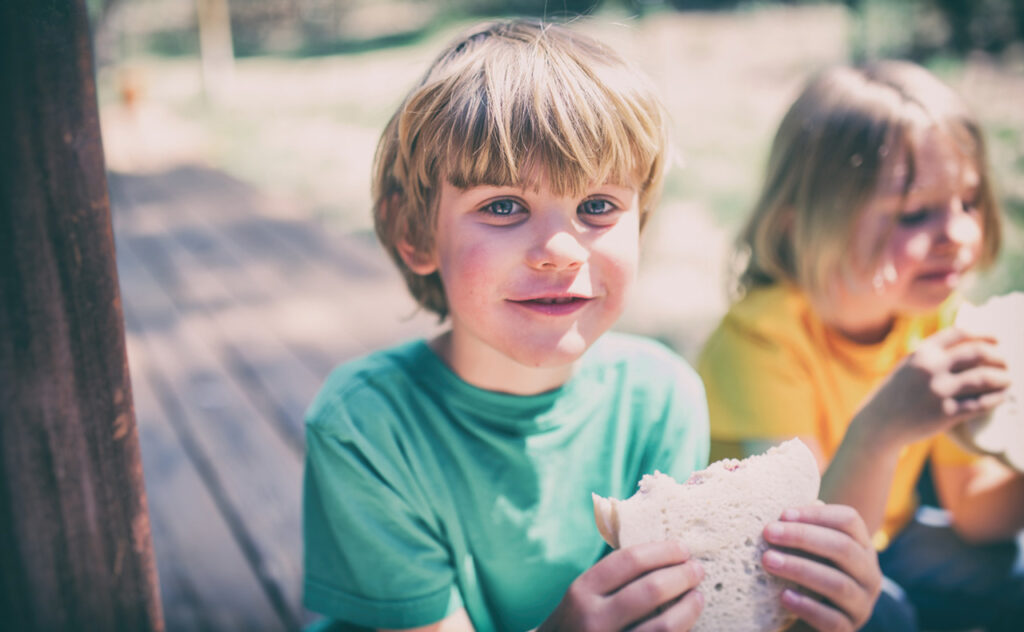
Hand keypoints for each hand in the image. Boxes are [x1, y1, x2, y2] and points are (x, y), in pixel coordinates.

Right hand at [537, 540, 704, 631]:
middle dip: (681, 576)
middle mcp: (593, 619)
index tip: (683, 548)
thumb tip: (662, 551)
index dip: (662, 551)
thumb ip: (612, 577)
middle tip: (697, 569)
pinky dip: (681, 629)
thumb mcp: (583, 595)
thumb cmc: (578, 621)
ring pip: (663, 626)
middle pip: (650, 590)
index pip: (629, 561)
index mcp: (582, 591)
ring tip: (698, 596)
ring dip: (688, 608)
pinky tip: (687, 621)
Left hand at [761, 504, 880, 631]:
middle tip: (768, 532)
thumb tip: (778, 510)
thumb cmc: (806, 577)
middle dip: (803, 537)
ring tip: (768, 560)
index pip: (849, 520)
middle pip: (843, 548)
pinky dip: (807, 606)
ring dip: (800, 568)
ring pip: (838, 584)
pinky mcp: (848, 630)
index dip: (816, 514)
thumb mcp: (808, 552)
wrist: (811, 624)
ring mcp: (863, 604)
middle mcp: (870, 574)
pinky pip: (832, 619)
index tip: (782, 514)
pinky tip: (783, 596)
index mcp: (862, 547)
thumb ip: (801, 531)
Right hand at [859, 327, 1008, 445]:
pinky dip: (996, 399)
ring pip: (984, 378)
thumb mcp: (908, 366)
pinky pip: (980, 404)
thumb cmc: (895, 394)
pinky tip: (1001, 397)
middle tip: (1006, 363)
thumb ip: (932, 356)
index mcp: (922, 352)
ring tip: (1008, 380)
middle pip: (978, 353)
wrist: (878, 423)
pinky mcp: (946, 414)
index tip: (997, 340)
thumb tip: (967, 348)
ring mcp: (939, 391)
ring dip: (1003, 378)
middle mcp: (931, 368)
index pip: (961, 334)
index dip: (984, 335)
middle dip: (998, 357)